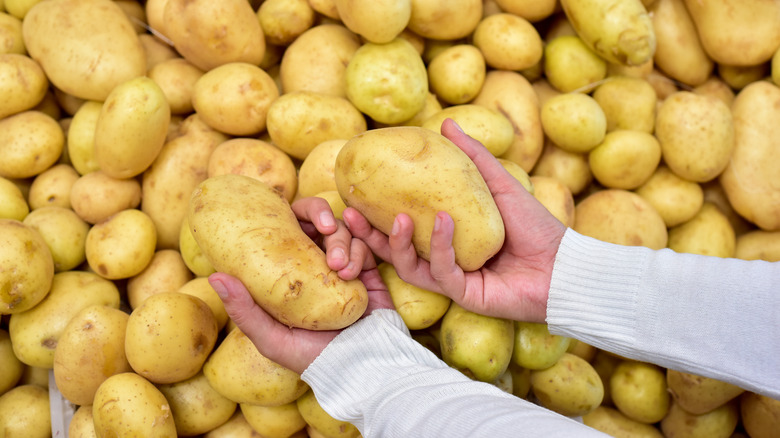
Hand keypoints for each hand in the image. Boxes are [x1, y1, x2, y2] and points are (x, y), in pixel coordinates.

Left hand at [209, 197, 393, 373]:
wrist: (358, 369)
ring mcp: (344, 268)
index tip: (291, 214)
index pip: (289, 229)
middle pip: (318, 222)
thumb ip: (244, 310)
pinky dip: (360, 251)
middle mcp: (316, 265)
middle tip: (324, 228)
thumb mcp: (270, 338)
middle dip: (321, 217)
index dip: (291, 215)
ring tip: (340, 268)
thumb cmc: (310, 357)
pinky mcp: (369, 273)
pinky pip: (365, 247)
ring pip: (343, 232)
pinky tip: (353, 269)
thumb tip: (214, 277)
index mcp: (291, 272)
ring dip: (343, 241)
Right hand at [343, 118, 566, 322]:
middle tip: (349, 214)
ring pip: (408, 266)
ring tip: (399, 217)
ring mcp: (451, 279)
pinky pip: (442, 272)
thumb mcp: (498, 184)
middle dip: (367, 236)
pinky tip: (445, 221)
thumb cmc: (534, 225)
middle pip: (394, 250)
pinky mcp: (464, 294)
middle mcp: (441, 260)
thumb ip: (471, 157)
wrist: (563, 263)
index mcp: (444, 237)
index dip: (374, 214)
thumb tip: (445, 122)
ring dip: (398, 243)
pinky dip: (442, 246)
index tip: (354, 194)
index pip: (401, 227)